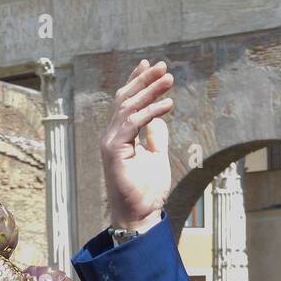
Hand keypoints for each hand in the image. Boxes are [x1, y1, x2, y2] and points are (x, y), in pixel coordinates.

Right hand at [101, 59, 174, 231]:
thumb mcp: (157, 158)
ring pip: (129, 106)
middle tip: (163, 65)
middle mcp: (112, 135)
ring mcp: (111, 142)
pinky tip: (168, 105)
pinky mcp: (115, 151)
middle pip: (126, 99)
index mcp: (120, 136)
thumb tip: (159, 120)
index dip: (137, 82)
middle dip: (144, 79)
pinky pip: (133, 123)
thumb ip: (156, 138)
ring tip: (169, 79)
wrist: (139, 215)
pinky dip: (151, 112)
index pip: (127, 102)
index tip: (150, 65)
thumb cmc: (147, 192)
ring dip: (149, 90)